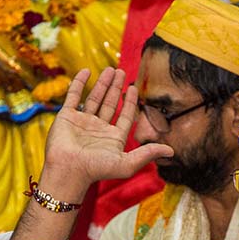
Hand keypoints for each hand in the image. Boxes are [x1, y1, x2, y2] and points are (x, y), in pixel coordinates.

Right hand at [38, 68, 173, 201]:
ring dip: (103, 84)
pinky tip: (86, 71)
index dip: (130, 103)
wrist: (68, 170)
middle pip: (110, 104)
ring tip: (110, 69)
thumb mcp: (127, 163)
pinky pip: (74, 96)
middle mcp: (98, 129)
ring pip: (94, 98)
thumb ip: (148, 154)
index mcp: (113, 138)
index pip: (125, 116)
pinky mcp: (66, 116)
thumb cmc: (97, 170)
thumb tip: (172, 151)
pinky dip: (79, 83)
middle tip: (121, 71)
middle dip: (116, 88)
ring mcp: (82, 122)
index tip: (134, 88)